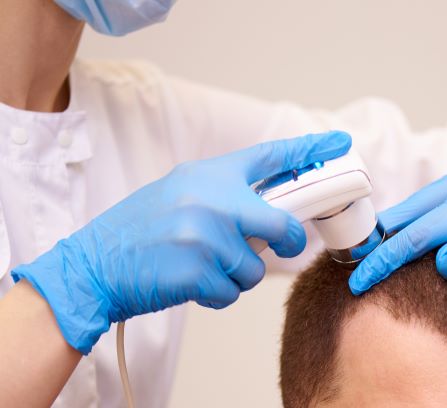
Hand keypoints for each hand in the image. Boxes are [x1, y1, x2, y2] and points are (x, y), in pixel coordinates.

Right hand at [12, 131, 351, 353]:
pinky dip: (219, 292)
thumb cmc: (139, 230)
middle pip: (282, 223)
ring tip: (204, 265)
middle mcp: (211, 200)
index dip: (309, 149)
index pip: (270, 157)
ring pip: (256, 267)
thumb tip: (272, 213)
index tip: (339, 142)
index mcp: (208, 175)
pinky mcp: (197, 271)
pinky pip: (233, 291)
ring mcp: (205, 236)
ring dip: (238, 274)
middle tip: (285, 245)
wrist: (94, 264)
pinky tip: (192, 282)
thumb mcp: (181, 193)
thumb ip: (225, 196)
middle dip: (288, 241)